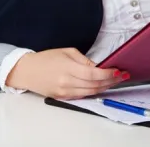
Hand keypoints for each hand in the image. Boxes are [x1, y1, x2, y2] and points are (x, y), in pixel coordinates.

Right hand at [5, 47, 129, 98]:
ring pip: (90, 92)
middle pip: (95, 85)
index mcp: (68, 68)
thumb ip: (84, 60)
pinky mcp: (62, 98)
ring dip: (105, 88)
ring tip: (115, 81)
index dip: (108, 74)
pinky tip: (101, 86)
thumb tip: (99, 67)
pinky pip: (82, 96)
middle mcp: (67, 82)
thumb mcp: (67, 52)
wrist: (27, 71)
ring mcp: (64, 92)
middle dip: (111, 81)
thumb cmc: (47, 58)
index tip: (119, 71)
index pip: (93, 74)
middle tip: (122, 76)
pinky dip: (93, 91)